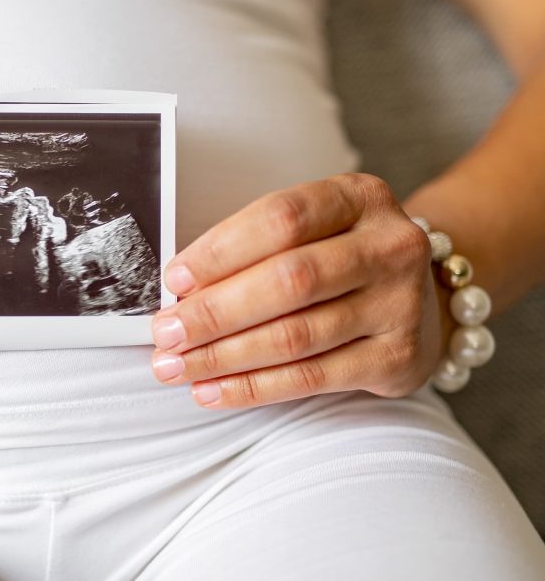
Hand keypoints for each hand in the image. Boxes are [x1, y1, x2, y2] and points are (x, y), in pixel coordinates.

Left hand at [151, 173, 443, 408]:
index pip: (281, 218)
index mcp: (359, 197)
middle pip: (289, 281)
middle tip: (165, 333)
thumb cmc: (339, 257)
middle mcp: (390, 245)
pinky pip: (311, 377)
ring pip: (296, 335)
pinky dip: (253, 387)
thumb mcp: (311, 230)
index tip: (174, 280)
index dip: (221, 250)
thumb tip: (179, 293)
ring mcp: (401, 303)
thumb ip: (254, 249)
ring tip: (176, 366)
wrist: (422, 296)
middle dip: (214, 312)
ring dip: (224, 356)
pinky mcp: (398, 358)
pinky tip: (211, 390)